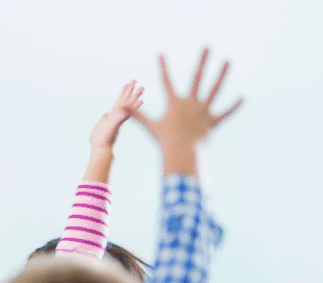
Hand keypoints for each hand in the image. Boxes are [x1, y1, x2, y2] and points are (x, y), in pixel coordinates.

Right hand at [90, 80, 143, 151]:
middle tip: (136, 81)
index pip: (129, 103)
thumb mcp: (112, 128)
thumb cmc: (106, 140)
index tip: (139, 86)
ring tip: (127, 87)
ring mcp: (114, 118)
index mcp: (121, 116)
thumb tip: (124, 110)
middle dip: (131, 91)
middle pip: (126, 101)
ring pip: (121, 104)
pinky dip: (117, 106)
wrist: (101, 148)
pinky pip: (114, 111)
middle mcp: (119, 116)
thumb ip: (118, 119)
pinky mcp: (109, 121)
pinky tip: (117, 106)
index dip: (133, 95)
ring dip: (125, 96)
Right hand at [133, 49, 242, 166]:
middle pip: (197, 78)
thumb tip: (122, 109)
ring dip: (222, 75)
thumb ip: (137, 116)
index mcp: (175, 103)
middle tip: (207, 46)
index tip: (161, 54)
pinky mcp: (213, 121)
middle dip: (202, 61)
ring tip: (228, 61)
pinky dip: (234, 106)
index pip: (166, 81)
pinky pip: (226, 112)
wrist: (181, 153)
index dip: (163, 67)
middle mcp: (191, 103)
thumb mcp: (150, 126)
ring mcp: (203, 111)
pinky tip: (243, 97)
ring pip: (215, 90)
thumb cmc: (164, 141)